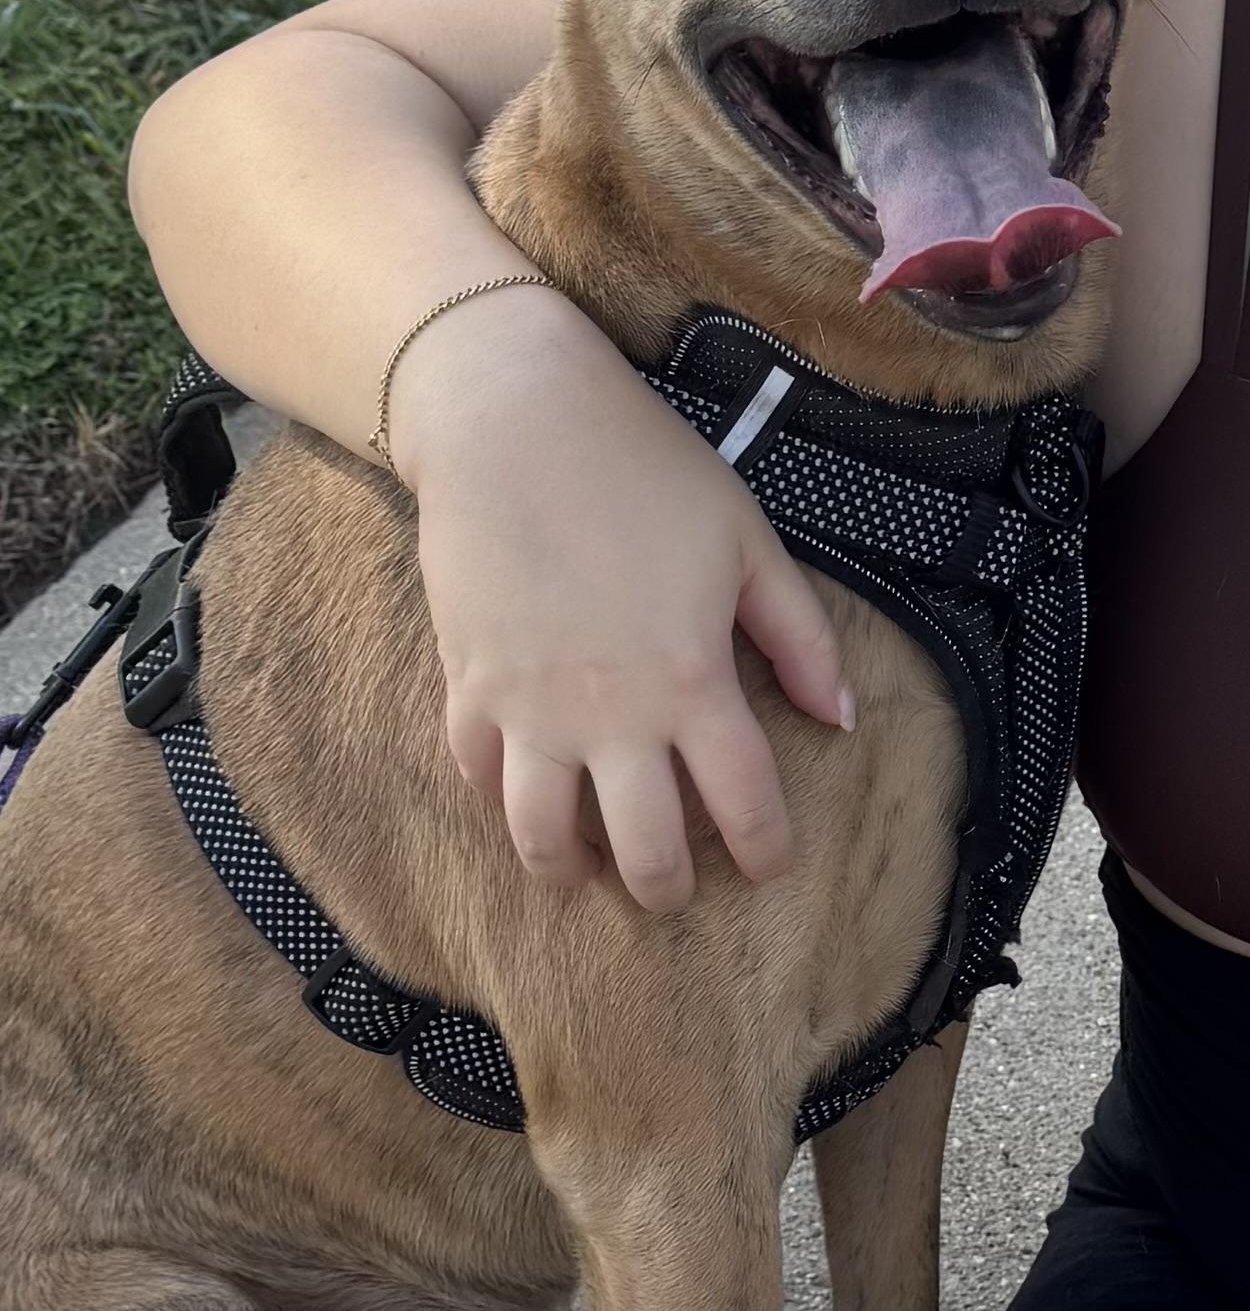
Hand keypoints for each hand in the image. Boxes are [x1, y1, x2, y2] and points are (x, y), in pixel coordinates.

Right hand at [390, 288, 851, 907]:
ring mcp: (530, 708)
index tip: (767, 864)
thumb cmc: (641, 470)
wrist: (513, 423)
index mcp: (692, 682)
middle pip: (643, 850)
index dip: (764, 850)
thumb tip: (840, 719)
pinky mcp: (469, 685)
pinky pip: (477, 772)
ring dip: (568, 867)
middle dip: (666, 887)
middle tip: (670, 886)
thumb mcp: (746, 540)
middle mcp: (611, 716)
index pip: (743, 806)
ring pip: (542, 835)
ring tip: (583, 865)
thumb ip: (800, 635)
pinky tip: (519, 786)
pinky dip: (498, 793)